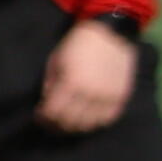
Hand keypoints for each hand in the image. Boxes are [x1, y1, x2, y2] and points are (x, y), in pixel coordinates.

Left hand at [42, 18, 141, 134]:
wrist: (110, 33)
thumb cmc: (76, 46)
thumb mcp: (55, 63)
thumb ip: (50, 86)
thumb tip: (47, 105)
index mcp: (71, 83)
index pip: (53, 113)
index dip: (43, 118)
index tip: (39, 116)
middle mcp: (91, 93)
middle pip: (70, 123)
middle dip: (56, 125)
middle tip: (51, 122)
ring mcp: (108, 96)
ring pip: (89, 125)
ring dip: (75, 127)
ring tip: (69, 122)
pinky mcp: (121, 96)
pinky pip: (108, 119)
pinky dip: (96, 123)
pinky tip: (88, 118)